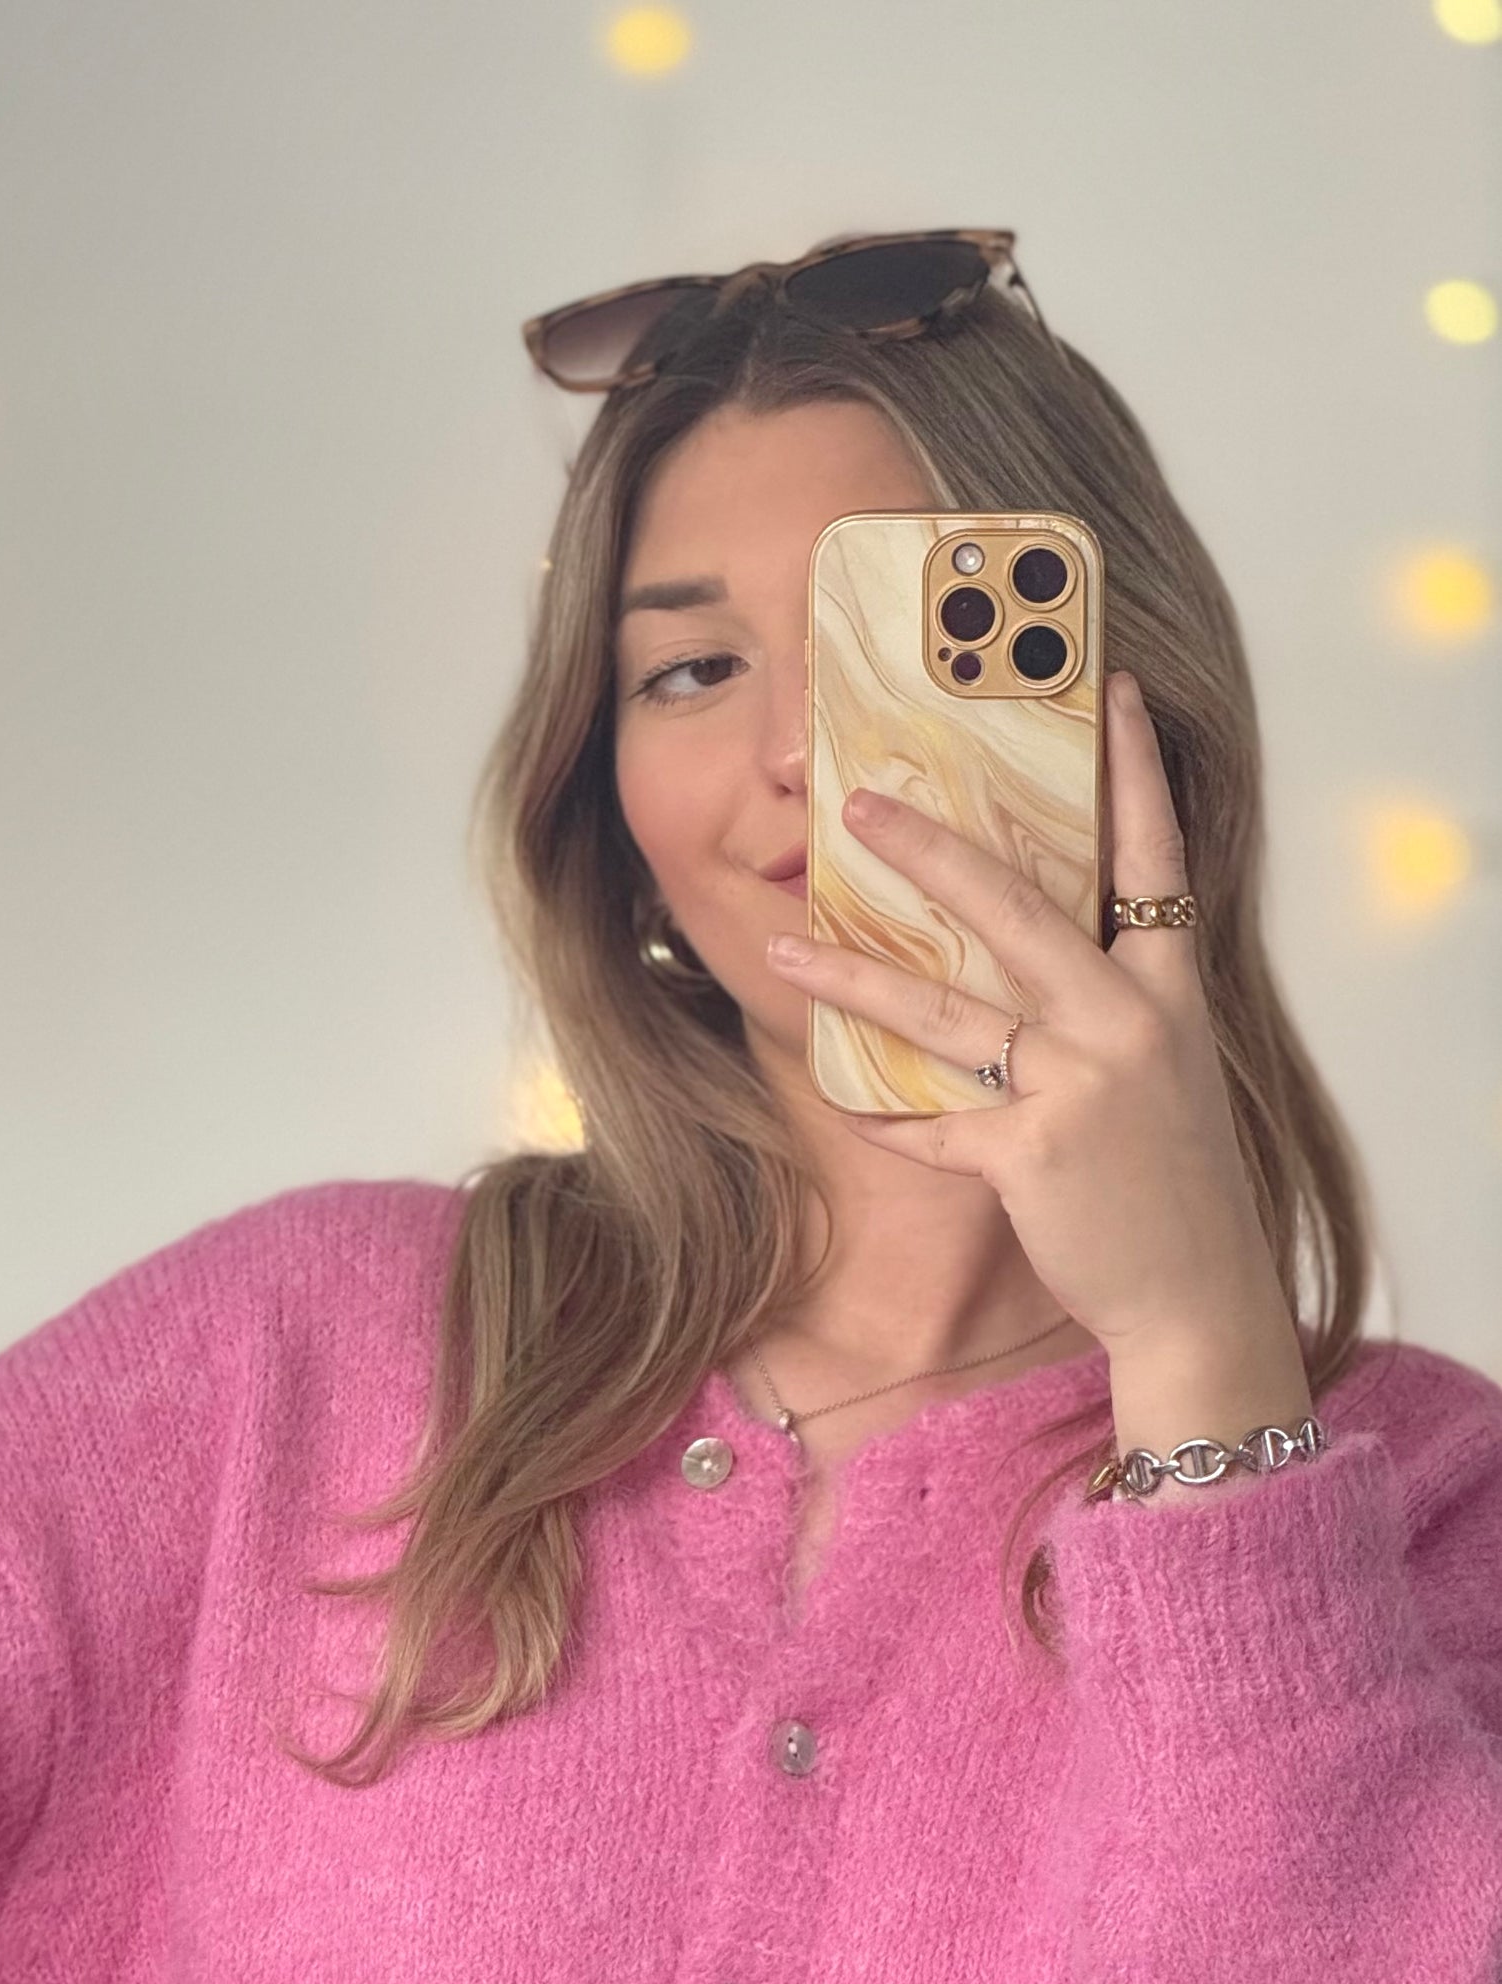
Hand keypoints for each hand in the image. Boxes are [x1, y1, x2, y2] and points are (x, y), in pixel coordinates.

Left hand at [764, 672, 1304, 1393]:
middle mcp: (1126, 1022)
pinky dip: (887, 1119)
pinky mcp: (1031, 1152)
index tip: (1115, 690)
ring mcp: (1078, 1085)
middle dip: (931, 851)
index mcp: (1168, 990)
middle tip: (861, 804)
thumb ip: (1113, 1007)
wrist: (1200, 1291)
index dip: (1134, 772)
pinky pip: (934, 1126)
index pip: (1153, 859)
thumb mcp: (1169, 1072)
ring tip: (786, 950)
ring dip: (855, 980)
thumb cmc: (1176, 1182)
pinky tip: (841, 1101)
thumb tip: (1031, 960)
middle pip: (1016, 909)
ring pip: (945, 1013)